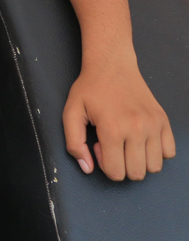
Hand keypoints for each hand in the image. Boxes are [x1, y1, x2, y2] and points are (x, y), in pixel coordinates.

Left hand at [64, 61, 174, 180]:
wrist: (112, 66)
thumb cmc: (90, 89)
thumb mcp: (71, 113)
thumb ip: (74, 144)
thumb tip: (88, 168)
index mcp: (113, 130)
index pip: (116, 173)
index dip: (104, 165)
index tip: (99, 146)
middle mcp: (137, 129)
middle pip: (137, 174)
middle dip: (121, 166)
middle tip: (112, 144)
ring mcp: (154, 125)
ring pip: (154, 167)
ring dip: (139, 161)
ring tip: (126, 142)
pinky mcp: (164, 121)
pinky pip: (169, 153)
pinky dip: (156, 152)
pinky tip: (141, 139)